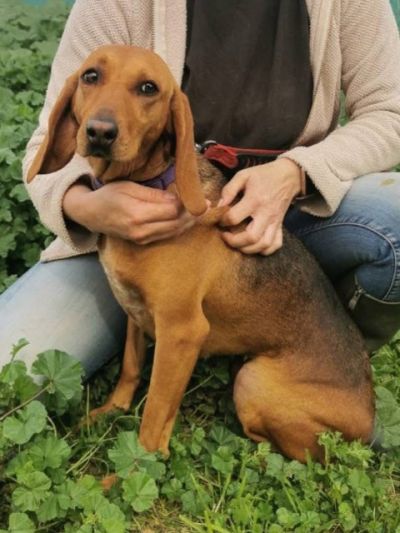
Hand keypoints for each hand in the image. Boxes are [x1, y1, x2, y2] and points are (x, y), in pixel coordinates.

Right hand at [63, 180, 195, 243]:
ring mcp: (142, 238)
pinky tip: (187, 219)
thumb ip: (154, 194)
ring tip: (202, 211)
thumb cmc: (109, 195)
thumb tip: (176, 198)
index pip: (172, 210)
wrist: (91, 214)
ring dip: (189, 222)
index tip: (199, 196)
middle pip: (176, 223)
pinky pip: (166, 235)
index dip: (187, 204)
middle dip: (193, 214)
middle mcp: (141, 230)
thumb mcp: (129, 187)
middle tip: (208, 204)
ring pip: (173, 231)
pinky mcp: (143, 242)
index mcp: (137, 214)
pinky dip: (179, 227)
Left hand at [219, 158, 301, 254]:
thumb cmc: (263, 175)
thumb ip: (229, 190)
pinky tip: (254, 246)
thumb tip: (219, 205)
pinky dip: (264, 250)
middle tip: (225, 236)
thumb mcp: (244, 175)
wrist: (288, 175)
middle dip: (234, 242)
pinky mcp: (280, 226)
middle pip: (251, 237)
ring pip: (263, 245)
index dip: (223, 221)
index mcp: (255, 200)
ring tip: (237, 243)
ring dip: (248, 249)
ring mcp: (275, 222)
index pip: (235, 217)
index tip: (219, 219)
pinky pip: (275, 245)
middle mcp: (266, 214)